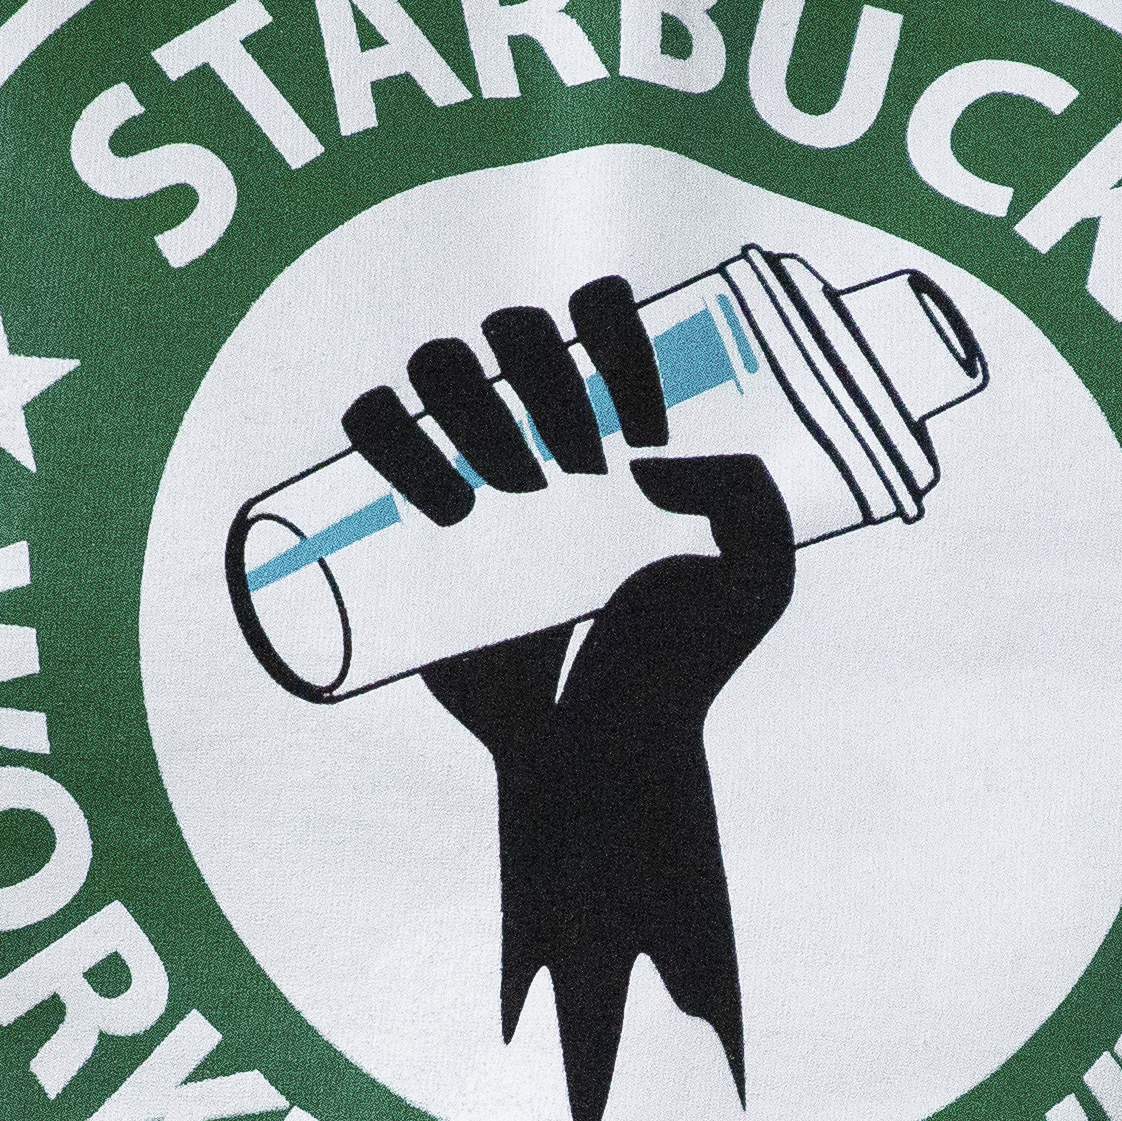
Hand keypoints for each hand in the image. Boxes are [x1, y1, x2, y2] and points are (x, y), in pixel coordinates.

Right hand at [363, 271, 800, 1120]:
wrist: (602, 794)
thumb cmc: (688, 688)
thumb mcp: (762, 591)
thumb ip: (764, 506)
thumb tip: (670, 450)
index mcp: (615, 432)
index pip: (591, 329)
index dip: (599, 326)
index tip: (631, 396)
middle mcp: (530, 447)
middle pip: (500, 348)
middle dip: (518, 374)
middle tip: (560, 459)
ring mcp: (459, 497)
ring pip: (427, 387)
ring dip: (447, 401)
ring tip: (491, 486)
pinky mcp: (396, 560)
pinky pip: (357, 455)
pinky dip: (371, 432)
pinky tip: (408, 461)